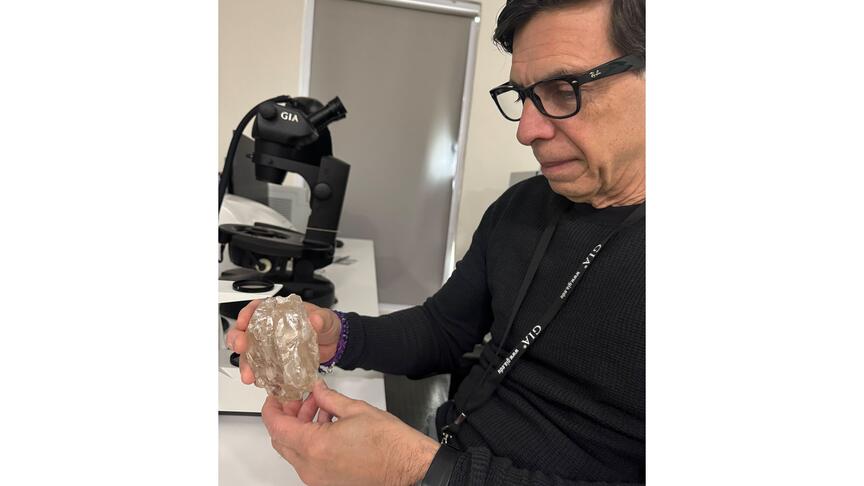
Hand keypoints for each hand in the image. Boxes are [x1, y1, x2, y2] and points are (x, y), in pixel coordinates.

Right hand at [225, 299, 341, 383]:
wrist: (335, 344)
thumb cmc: (327, 326)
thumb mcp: (326, 319)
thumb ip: (321, 318)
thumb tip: (316, 320)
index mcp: (281, 312)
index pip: (258, 309)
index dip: (246, 314)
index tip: (243, 322)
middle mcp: (272, 329)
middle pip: (247, 331)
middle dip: (238, 339)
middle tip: (240, 348)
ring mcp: (272, 346)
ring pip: (250, 352)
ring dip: (245, 363)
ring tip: (248, 374)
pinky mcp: (276, 361)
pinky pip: (262, 367)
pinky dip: (258, 374)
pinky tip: (258, 380)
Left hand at [262, 380, 439, 485]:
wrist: (408, 467)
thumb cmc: (389, 444)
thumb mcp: (355, 409)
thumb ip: (328, 398)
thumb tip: (316, 389)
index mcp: (314, 446)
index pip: (276, 426)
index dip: (272, 408)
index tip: (276, 397)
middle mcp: (311, 467)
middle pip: (281, 440)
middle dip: (287, 416)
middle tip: (299, 399)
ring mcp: (318, 478)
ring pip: (294, 451)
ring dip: (300, 428)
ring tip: (318, 408)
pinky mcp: (328, 483)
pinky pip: (309, 461)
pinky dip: (310, 442)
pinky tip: (327, 424)